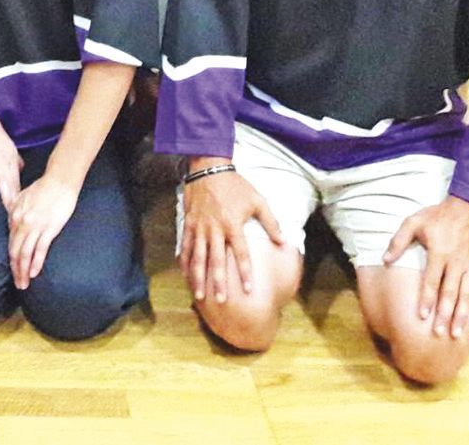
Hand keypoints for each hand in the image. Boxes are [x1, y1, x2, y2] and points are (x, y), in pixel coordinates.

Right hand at [0, 105, 22, 205]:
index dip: (21, 193)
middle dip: (17, 199)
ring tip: (9, 210)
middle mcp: (4, 157)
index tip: (24, 206)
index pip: (18, 177)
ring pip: (1, 180)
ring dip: (6, 195)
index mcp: (11, 154)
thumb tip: (20, 165)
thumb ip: (12, 155)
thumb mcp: (4, 139)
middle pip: (12, 182)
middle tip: (20, 215)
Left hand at [7, 173, 79, 289]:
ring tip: (24, 284)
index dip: (10, 259)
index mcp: (15, 215)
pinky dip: (36, 263)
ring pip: (25, 253)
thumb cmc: (43, 187)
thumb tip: (12, 223)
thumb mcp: (23, 197)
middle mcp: (22, 222)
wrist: (60, 180)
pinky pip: (40, 249)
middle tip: (17, 283)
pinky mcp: (49, 228)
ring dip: (23, 271)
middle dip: (15, 270)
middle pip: (15, 251)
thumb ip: (15, 210)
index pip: (10, 242)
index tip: (13, 270)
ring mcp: (35, 226)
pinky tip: (34, 273)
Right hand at [177, 162, 284, 304]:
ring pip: (198, 257)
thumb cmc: (235, 185)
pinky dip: (185, 261)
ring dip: (199, 277)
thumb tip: (283, 240)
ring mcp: (200, 227)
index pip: (241, 254)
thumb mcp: (257, 200)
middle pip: (217, 260)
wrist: (208, 168)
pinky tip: (185, 275)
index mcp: (233, 224)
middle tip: (222, 300)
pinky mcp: (189, 223)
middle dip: (219, 282)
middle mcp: (215, 229)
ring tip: (201, 294)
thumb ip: (270, 221)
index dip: (245, 272)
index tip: (249, 290)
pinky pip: (186, 246)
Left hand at [384, 196, 468, 338]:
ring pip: (467, 296)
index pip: (432, 280)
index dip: (427, 299)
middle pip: (450, 292)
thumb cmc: (437, 216)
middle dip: (444, 314)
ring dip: (462, 316)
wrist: (468, 207)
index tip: (422, 316)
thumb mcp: (413, 222)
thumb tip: (385, 260)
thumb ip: (399, 241)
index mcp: (439, 252)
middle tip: (439, 333)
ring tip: (457, 334)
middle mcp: (456, 262)